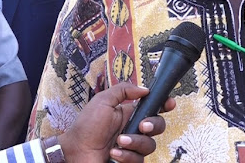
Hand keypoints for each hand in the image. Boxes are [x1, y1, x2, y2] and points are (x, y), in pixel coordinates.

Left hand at [59, 82, 175, 162]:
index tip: (169, 104)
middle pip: (159, 126)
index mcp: (129, 113)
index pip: (153, 107)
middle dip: (154, 125)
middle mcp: (134, 129)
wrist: (75, 151)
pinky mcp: (129, 161)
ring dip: (135, 142)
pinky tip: (114, 154)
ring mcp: (132, 146)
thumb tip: (145, 89)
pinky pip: (139, 160)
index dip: (164, 104)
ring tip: (118, 142)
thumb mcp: (103, 100)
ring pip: (150, 145)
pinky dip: (126, 156)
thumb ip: (123, 90)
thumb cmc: (86, 126)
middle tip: (142, 126)